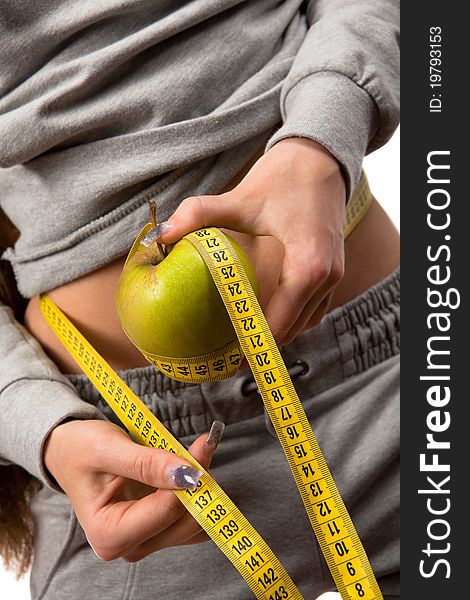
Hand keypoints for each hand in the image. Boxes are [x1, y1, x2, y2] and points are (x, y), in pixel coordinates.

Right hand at [44, 419, 221, 561]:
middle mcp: (129, 545)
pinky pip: (191, 518)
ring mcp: (146, 539)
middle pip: (185, 522)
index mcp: (109, 534)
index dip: (189, 476)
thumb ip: (147, 464)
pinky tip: (192, 468)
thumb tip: (187, 474)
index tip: (202, 444)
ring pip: (194, 523)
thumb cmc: (80, 450)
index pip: (167, 511)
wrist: (70, 452)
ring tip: (195, 453)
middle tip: (201, 445)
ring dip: (203, 488)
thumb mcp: (108, 449)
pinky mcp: (158, 529)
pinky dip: (199, 494)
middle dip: (199, 483)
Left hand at [147, 138, 345, 346]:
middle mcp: (327, 277)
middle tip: (232, 361)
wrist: (321, 158)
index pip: (279, 322)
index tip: (231, 364)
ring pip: (306, 322)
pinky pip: (314, 308)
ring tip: (248, 347)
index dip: (255, 348)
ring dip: (278, 336)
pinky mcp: (333, 270)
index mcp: (307, 266)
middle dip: (264, 348)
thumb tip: (160, 235)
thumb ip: (199, 215)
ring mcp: (334, 275)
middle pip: (293, 329)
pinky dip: (292, 320)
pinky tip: (269, 320)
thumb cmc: (284, 177)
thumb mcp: (240, 197)